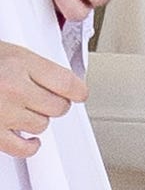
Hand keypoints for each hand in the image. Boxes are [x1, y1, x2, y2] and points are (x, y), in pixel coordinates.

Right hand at [0, 41, 86, 158]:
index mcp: (22, 63)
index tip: (80, 93)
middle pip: (58, 106)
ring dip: (40, 120)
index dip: (78, 90)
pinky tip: (29, 140)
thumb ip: (37, 66)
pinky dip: (29, 146)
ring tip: (29, 112)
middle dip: (58, 104)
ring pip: (42, 125)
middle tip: (51, 100)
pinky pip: (20, 147)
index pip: (67, 82)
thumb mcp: (13, 52)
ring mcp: (2, 112)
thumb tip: (63, 80)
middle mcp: (14, 88)